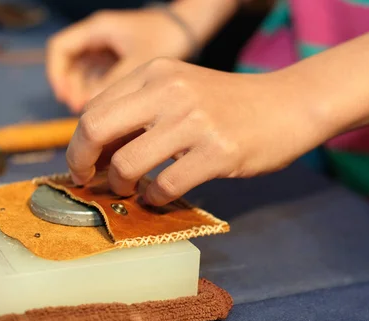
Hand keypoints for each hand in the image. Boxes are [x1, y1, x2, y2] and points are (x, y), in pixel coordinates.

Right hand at [46, 9, 193, 112]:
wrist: (190, 29)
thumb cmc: (167, 37)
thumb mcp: (137, 62)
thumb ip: (112, 83)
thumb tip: (89, 112)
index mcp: (98, 29)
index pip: (60, 48)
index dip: (57, 73)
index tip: (65, 97)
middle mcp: (99, 38)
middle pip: (71, 66)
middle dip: (73, 90)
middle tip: (82, 112)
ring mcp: (110, 51)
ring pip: (87, 75)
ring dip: (88, 96)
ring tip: (97, 116)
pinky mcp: (122, 63)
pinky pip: (103, 80)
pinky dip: (103, 96)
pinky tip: (110, 113)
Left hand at [65, 58, 327, 205]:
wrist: (288, 105)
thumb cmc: (232, 104)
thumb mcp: (182, 90)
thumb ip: (143, 110)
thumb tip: (101, 150)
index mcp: (156, 72)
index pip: (95, 108)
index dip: (80, 142)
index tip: (84, 164)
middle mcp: (170, 91)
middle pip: (96, 128)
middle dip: (82, 162)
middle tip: (89, 182)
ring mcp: (195, 121)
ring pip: (128, 163)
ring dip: (120, 186)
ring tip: (130, 191)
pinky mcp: (218, 152)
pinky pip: (166, 185)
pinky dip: (155, 198)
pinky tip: (159, 198)